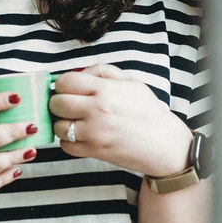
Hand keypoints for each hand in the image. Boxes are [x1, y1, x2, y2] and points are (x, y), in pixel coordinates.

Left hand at [49, 64, 192, 176]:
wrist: (164, 144)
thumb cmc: (149, 111)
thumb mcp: (131, 82)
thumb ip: (102, 71)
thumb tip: (78, 73)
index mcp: (105, 90)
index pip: (65, 81)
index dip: (63, 84)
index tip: (68, 88)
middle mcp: (97, 110)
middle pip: (57, 103)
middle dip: (58, 102)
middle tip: (68, 104)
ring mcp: (94, 132)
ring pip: (58, 126)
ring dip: (62, 123)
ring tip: (74, 121)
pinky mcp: (94, 151)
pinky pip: (65, 146)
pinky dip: (68, 141)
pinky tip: (80, 135)